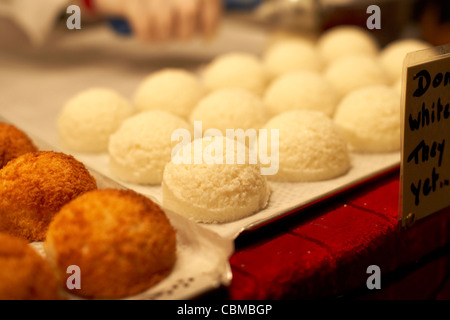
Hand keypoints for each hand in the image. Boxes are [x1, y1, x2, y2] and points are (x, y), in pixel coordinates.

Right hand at [92, 0, 221, 41]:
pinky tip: (145, 38)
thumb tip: (208, 36)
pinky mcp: (129, 0)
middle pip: (189, 10)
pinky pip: (144, 23)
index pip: (209, 0)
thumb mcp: (173, 3)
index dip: (212, 21)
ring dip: (163, 37)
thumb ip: (192, 10)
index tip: (207, 38)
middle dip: (185, 32)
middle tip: (177, 37)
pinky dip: (147, 37)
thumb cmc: (148, 2)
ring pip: (166, 19)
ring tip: (158, 37)